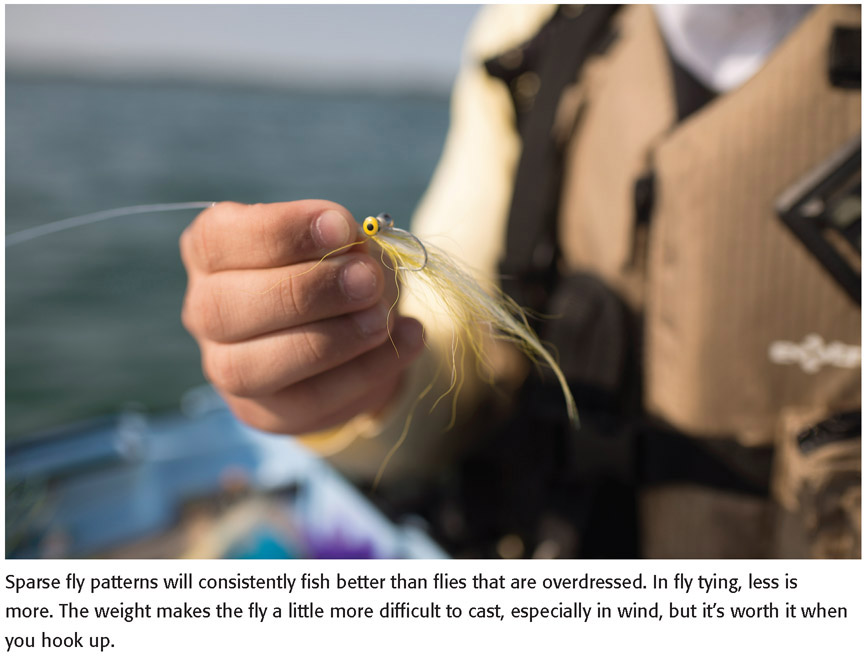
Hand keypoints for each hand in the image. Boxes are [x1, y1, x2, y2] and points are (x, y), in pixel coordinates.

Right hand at [180, 200, 423, 433]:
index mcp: (212, 253)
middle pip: (224, 308)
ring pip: (253, 367)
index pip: (220, 239)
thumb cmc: (337, 268)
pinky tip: (409, 338)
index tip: (342, 226)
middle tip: (366, 280)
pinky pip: (310, 401)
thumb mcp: (345, 241)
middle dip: (305, 291)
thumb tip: (358, 260)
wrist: (356, 329)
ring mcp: (227, 369)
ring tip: (382, 317)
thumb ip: (345, 243)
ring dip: (330, 340)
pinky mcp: (268, 412)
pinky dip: (367, 372)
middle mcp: (206, 311)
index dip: (282, 232)